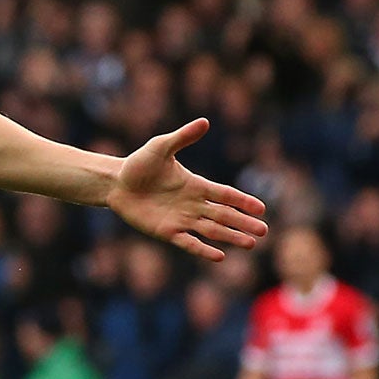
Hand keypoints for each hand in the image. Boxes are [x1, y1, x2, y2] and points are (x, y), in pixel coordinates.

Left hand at [107, 120, 267, 261]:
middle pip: (224, 215)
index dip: (243, 201)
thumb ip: (183, 138)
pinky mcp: (166, 231)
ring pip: (212, 230)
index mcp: (196, 185)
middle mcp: (193, 204)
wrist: (115, 183)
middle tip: (263, 232)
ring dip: (231, 237)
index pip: (225, 195)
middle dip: (244, 223)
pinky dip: (203, 250)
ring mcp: (181, 219)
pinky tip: (220, 256)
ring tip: (250, 244)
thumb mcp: (160, 147)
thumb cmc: (139, 164)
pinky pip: (189, 242)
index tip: (261, 209)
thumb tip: (205, 122)